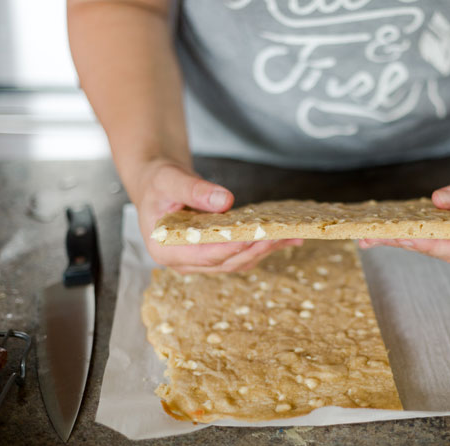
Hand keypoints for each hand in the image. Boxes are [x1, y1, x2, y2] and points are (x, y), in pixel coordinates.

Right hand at [133, 158, 301, 272]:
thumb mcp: (170, 180)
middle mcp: (183, 262)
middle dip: (255, 249)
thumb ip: (194, 190)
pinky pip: (241, 255)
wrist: (158, 186)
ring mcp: (200, 262)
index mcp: (165, 249)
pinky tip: (284, 236)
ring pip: (238, 262)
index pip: (203, 254)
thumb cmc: (158, 183)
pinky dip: (262, 246)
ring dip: (265, 250)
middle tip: (279, 235)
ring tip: (290, 236)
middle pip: (226, 262)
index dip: (229, 248)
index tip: (253, 237)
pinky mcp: (214, 256)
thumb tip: (225, 200)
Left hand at [359, 157, 449, 270]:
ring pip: (435, 248)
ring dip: (404, 240)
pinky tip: (388, 230)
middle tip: (371, 237)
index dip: (429, 244)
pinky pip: (437, 241)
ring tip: (370, 235)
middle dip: (405, 243)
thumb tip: (439, 200)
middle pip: (440, 251)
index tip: (402, 237)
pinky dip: (414, 234)